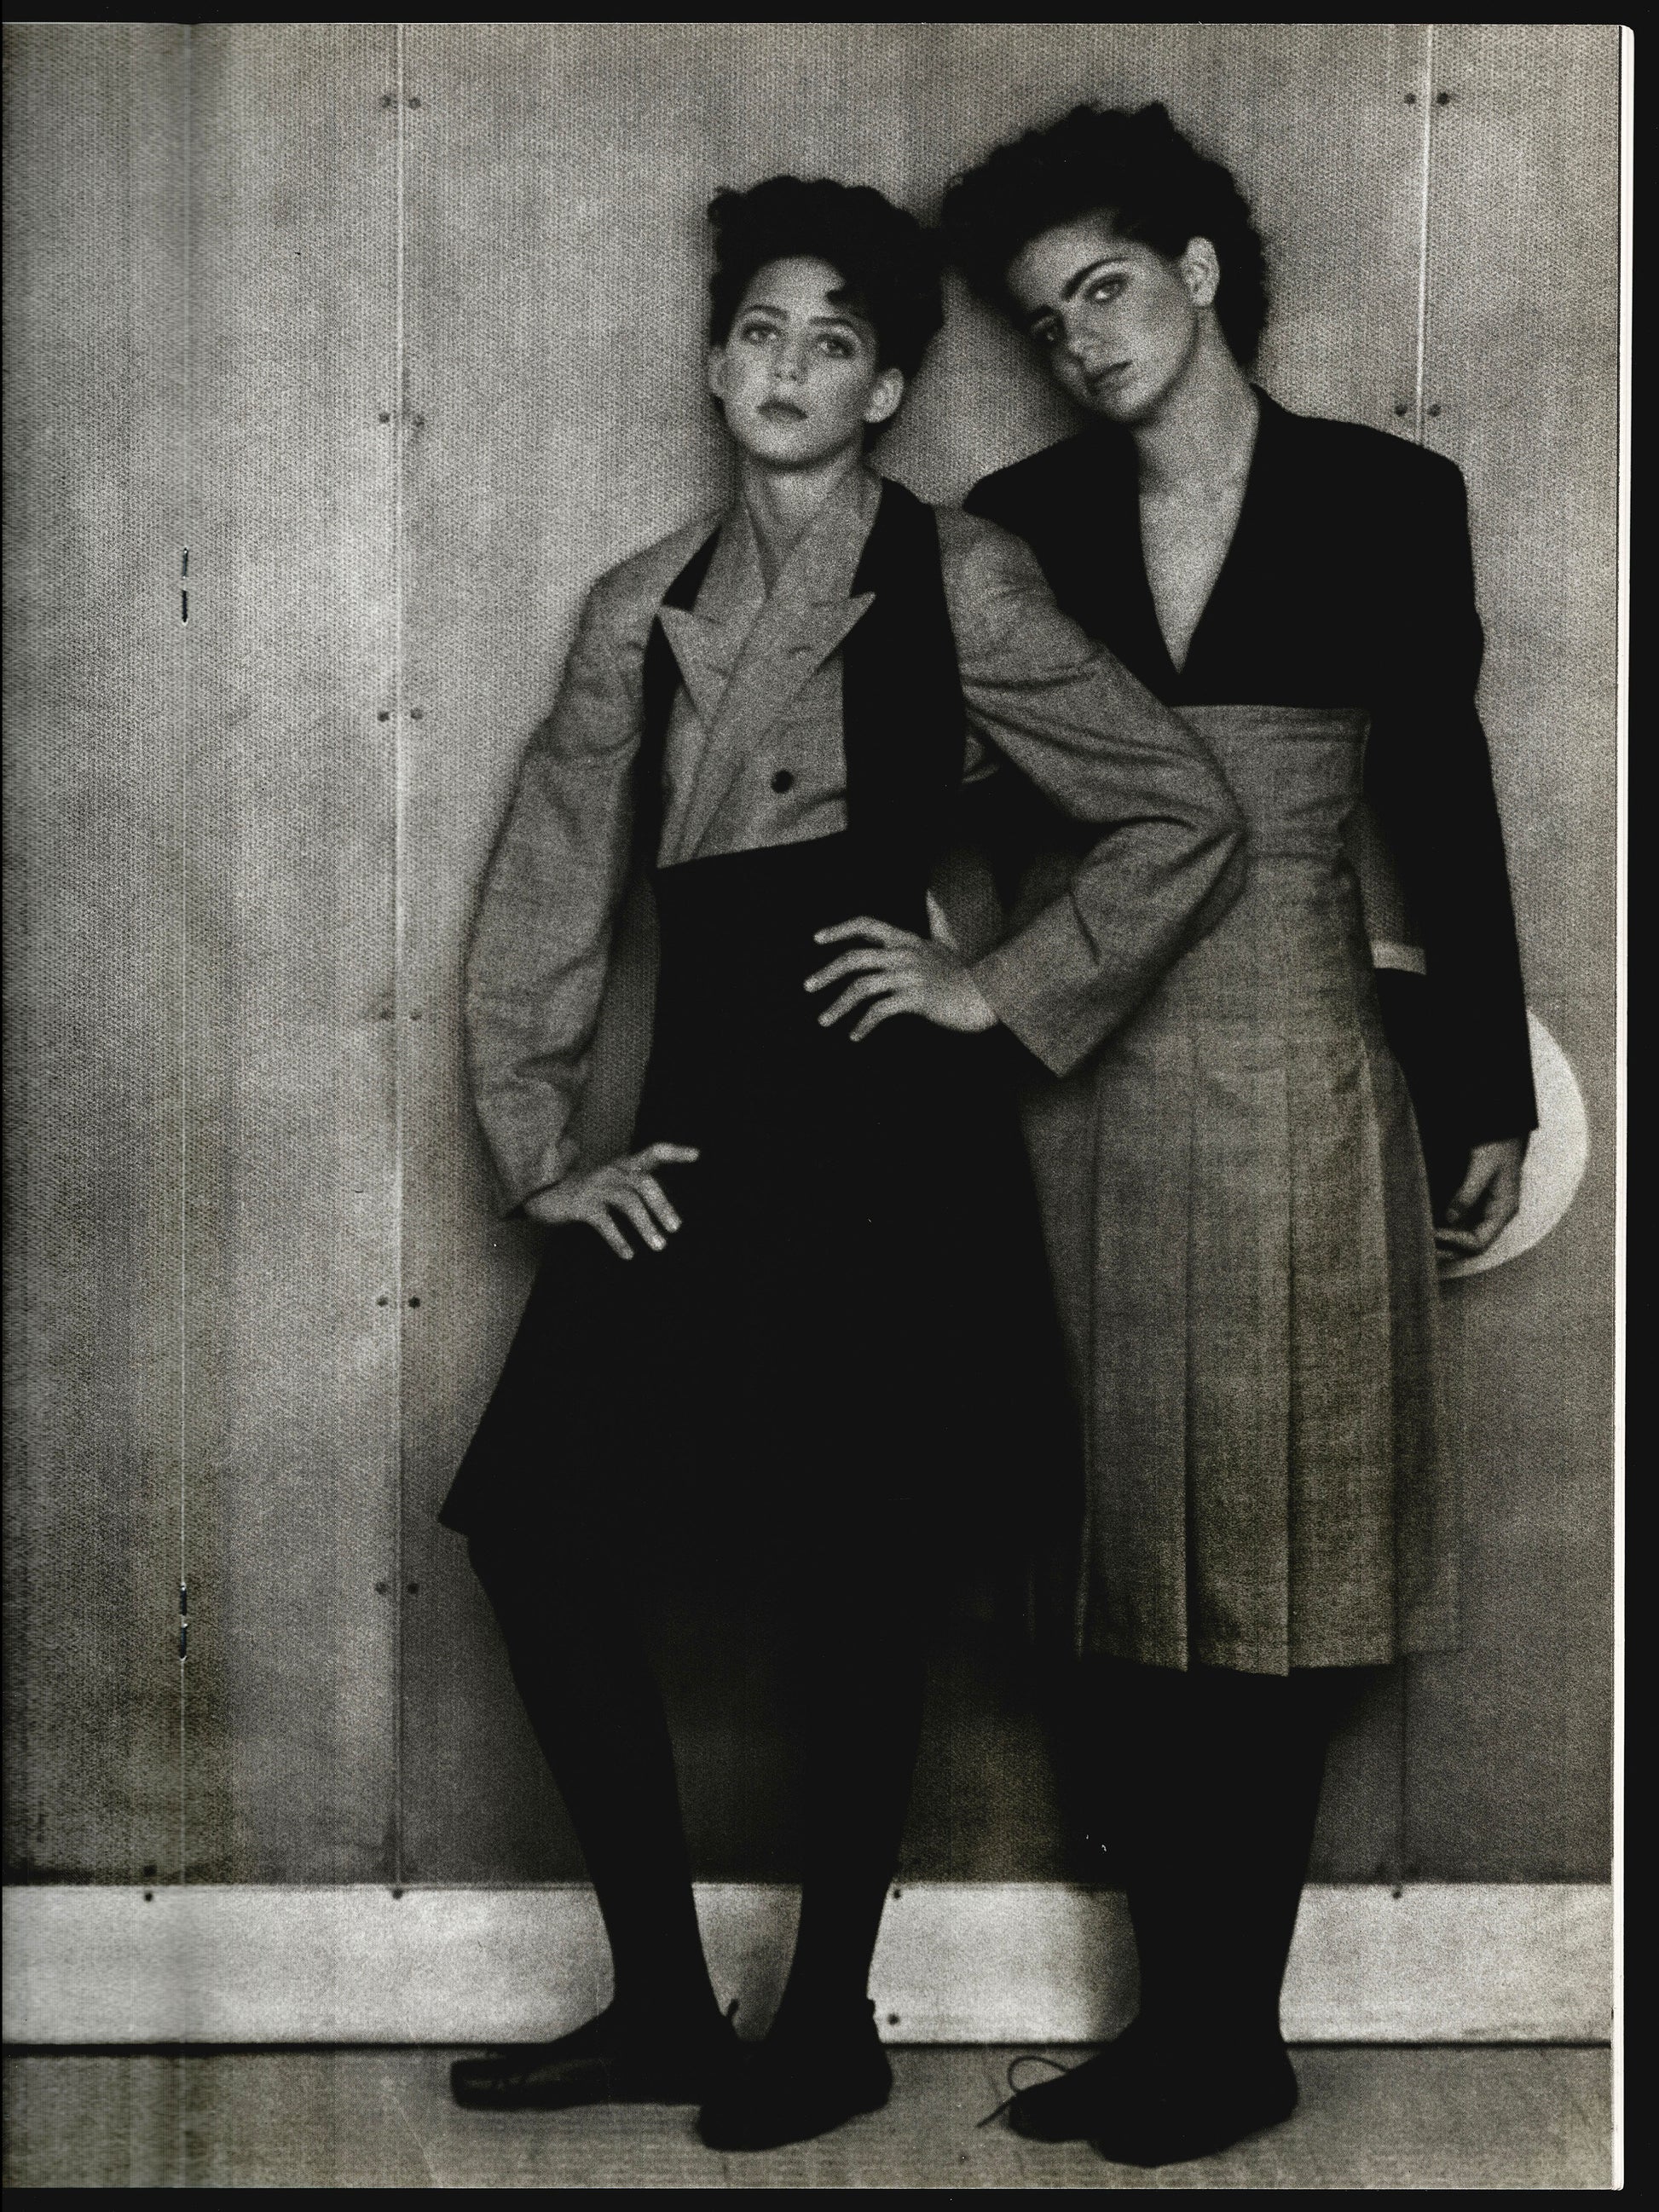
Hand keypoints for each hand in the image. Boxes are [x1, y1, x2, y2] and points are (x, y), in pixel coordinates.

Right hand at [523, 1142, 698, 1258]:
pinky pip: (604, 1222)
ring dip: (645, 1225)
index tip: (697, 1156)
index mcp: (624, 1165)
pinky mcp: (581, 1205)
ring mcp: (596, 1187)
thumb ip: (636, 1188)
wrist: (544, 1193)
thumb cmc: (588, 1192)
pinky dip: (618, 1239)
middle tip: (676, 1228)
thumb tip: (668, 1212)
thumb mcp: (614, 1183)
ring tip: (659, 1246)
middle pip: (644, 1183)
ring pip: (628, 1202)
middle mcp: (613, 1172)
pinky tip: (628, 1254)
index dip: (675, 1152)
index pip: (654, 1151)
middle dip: (662, 1205)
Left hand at [804, 916, 998, 1042]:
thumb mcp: (945, 944)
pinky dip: (863, 1024)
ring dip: (838, 1005)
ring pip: (861, 987)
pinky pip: (879, 1011)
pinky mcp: (916, 999)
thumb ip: (935, 921)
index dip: (839, 929)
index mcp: (906, 940)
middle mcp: (904, 954)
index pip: (866, 924)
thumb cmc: (964, 974)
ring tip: (825, 1020)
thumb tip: (931, 895)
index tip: (817, 940)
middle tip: (808, 986)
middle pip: (854, 958)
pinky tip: (855, 1035)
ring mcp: (909, 976)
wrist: (987, 997)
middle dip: (826, 972)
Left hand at [1434, 1136, 1526, 1260]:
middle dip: (1448, 1248)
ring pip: (1467, 1237)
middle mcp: (1496, 1215)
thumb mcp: (1482, 1167)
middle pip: (1472, 1245)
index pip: (1480, 1241)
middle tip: (1422, 1244)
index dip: (1456, 1242)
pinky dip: (1446, 1229)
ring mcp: (1487, 1211)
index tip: (1433, 1233)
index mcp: (1503, 1210)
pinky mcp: (1478, 1204)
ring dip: (1445, 1243)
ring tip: (1422, 1240)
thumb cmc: (1496, 1146)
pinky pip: (1462, 1225)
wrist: (1504, 1131)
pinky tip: (1428, 1226)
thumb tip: (1450, 1217)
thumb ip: (1467, 1193)